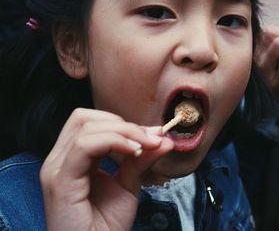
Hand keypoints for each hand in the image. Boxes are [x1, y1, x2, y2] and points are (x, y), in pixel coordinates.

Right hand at [40, 108, 173, 230]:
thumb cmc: (105, 226)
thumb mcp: (128, 185)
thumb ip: (141, 159)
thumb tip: (162, 138)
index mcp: (72, 159)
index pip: (92, 123)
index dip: (123, 123)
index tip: (154, 135)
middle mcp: (59, 160)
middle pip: (85, 118)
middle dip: (123, 123)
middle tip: (150, 139)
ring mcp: (56, 169)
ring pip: (85, 126)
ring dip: (122, 130)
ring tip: (145, 145)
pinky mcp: (60, 181)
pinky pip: (84, 146)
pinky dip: (113, 141)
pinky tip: (133, 150)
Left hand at [254, 26, 278, 99]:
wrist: (257, 95)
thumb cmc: (271, 90)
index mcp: (264, 64)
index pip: (277, 43)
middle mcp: (257, 55)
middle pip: (270, 34)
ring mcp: (253, 51)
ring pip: (265, 32)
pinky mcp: (252, 49)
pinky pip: (261, 34)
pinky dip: (273, 32)